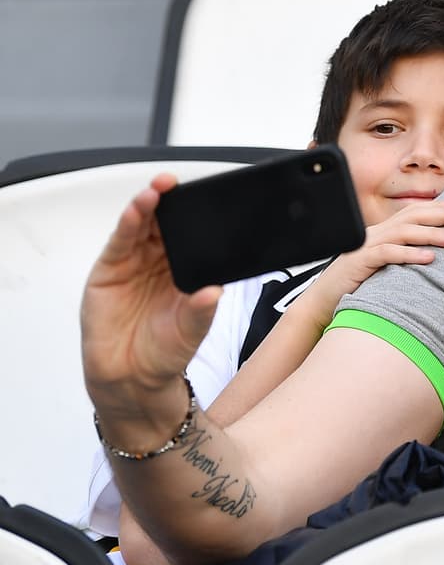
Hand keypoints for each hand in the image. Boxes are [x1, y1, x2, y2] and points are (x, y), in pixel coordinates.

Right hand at [81, 175, 220, 419]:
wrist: (130, 379)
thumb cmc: (164, 353)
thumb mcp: (191, 332)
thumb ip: (201, 311)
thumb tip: (214, 292)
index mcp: (186, 270)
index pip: (192, 235)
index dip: (196, 215)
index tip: (208, 198)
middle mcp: (160, 262)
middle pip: (166, 223)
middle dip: (172, 201)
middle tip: (178, 184)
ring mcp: (134, 263)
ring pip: (143, 225)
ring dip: (149, 205)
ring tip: (158, 190)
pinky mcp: (109, 271)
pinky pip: (121, 241)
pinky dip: (129, 223)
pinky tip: (138, 209)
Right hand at [288, 199, 443, 329]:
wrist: (324, 301)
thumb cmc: (360, 285)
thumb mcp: (388, 267)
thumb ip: (407, 256)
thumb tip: (438, 256)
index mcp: (385, 232)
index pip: (416, 212)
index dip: (441, 207)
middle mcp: (377, 233)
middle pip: (414, 216)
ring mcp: (367, 245)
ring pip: (404, 232)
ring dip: (433, 234)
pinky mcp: (360, 261)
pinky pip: (388, 254)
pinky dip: (409, 254)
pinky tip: (429, 258)